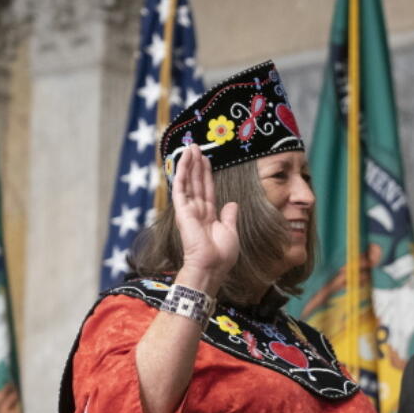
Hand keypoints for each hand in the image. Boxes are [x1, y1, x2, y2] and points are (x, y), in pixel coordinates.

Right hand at [171, 144, 238, 285]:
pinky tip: (184, 160)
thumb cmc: (222, 255)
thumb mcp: (231, 231)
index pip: (207, 189)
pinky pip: (181, 188)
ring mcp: (189, 210)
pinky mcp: (182, 211)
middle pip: (197, 182)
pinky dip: (182, 173)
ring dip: (189, 164)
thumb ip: (229, 216)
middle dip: (196, 164)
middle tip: (195, 146)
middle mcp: (197, 210)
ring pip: (188, 182)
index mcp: (209, 215)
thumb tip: (232, 203)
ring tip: (190, 148)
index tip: (206, 159)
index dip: (207, 174)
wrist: (212, 266)